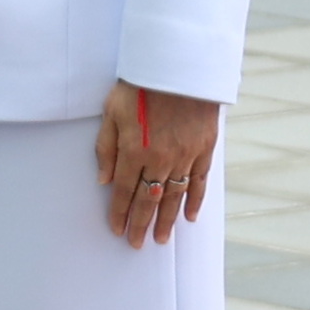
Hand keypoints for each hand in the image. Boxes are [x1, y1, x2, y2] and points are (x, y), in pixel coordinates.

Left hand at [103, 83, 222, 247]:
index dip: (120, 213)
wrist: (179, 65)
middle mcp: (160, 159)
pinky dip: (195, 200)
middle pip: (149, 200)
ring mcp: (185, 156)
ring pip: (175, 196)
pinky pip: (199, 182)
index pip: (125, 191)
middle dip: (140, 224)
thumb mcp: (112, 111)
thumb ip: (106, 148)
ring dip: (167, 220)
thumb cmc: (140, 85)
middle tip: (137, 244)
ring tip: (160, 239)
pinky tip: (190, 217)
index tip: (117, 230)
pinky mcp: (204, 149)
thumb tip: (104, 181)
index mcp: (134, 150)